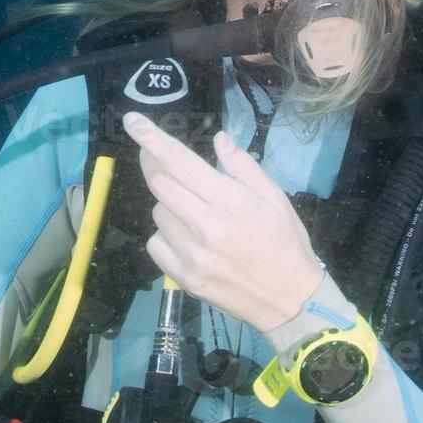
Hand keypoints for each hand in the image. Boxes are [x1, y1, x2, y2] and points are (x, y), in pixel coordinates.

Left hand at [124, 110, 324, 332]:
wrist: (290, 301)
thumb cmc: (287, 243)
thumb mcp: (276, 198)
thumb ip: (243, 167)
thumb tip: (218, 139)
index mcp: (229, 201)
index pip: (178, 161)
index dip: (151, 138)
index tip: (132, 121)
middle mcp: (205, 226)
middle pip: (159, 183)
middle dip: (153, 163)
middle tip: (158, 157)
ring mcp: (191, 254)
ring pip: (158, 213)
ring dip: (168, 202)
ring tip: (194, 210)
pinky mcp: (184, 277)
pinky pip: (156, 243)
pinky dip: (165, 234)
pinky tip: (188, 237)